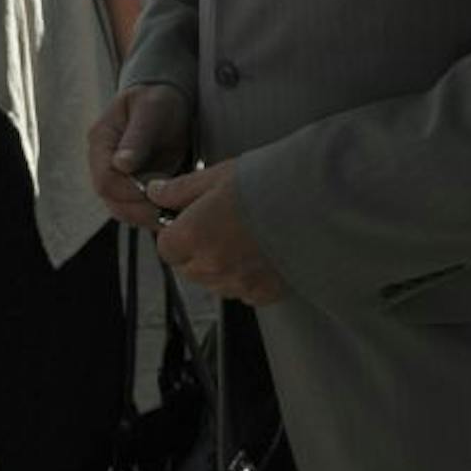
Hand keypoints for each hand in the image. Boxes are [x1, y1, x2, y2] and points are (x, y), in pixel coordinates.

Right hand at [87, 83, 189, 225]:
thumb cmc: (159, 99)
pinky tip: (175, 210)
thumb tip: (121, 165)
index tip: (159, 191)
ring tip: (176, 212)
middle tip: (172, 209)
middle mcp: (102, 163)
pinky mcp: (131, 187)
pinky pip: (138, 209)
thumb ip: (137, 137)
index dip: (130, 192)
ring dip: (149, 215)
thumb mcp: (152, 109)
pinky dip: (155, 213)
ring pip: (125, 210)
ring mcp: (116, 177)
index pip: (105, 180)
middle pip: (112, 201)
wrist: (168, 101)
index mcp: (101, 141)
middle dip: (142, 210)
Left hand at [148, 161, 287, 305]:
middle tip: (216, 227)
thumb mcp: (215, 176)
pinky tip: (260, 255)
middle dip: (194, 252)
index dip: (175, 234)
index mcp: (193, 236)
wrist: (314, 203)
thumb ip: (180, 190)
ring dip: (219, 268)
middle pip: (188, 269)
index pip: (166, 249)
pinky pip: (244, 293)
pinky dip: (246, 279)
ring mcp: (239, 283)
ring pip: (214, 283)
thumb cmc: (265, 184)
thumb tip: (156, 193)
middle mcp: (212, 266)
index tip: (189, 221)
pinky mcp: (265, 293)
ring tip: (241, 239)